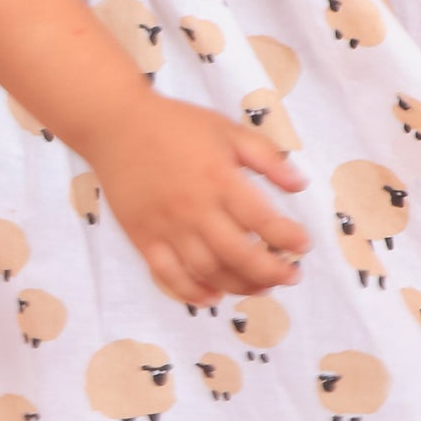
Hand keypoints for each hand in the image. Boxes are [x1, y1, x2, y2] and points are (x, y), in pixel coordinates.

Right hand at [86, 96, 308, 307]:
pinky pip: (169, 277)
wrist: (116, 125)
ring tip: (261, 286)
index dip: (288, 238)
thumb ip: (267, 158)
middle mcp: (195, 208)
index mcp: (220, 178)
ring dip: (240, 285)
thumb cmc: (176, 125)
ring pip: (208, 272)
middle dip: (272, 271)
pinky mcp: (143, 238)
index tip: (303, 245)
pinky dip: (193, 293)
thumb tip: (299, 185)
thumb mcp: (228, 130)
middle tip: (291, 275)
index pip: (263, 221)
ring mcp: (167, 227)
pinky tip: (214, 295)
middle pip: (240, 255)